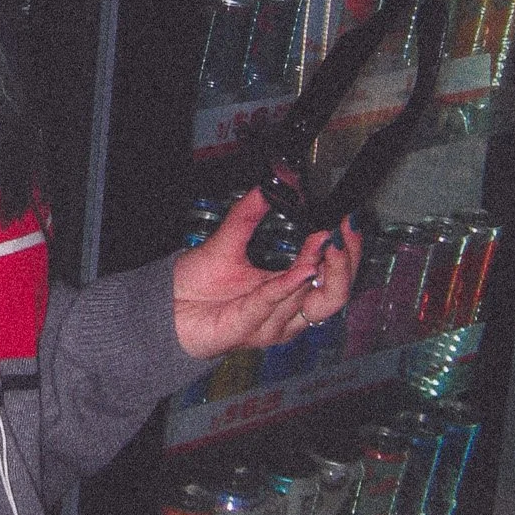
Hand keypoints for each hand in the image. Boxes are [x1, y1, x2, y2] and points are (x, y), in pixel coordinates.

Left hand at [172, 187, 361, 360]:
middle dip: (347, 264)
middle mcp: (285, 312)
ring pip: (311, 303)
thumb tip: (269, 185)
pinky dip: (288, 286)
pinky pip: (271, 304)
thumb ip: (248, 215)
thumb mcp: (227, 241)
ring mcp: (269, 324)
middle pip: (334, 297)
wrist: (165, 309)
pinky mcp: (246, 329)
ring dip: (322, 270)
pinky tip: (302, 269)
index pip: (330, 276)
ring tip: (325, 240)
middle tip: (345, 233)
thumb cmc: (198, 284)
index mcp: (288, 292)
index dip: (345, 250)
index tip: (349, 222)